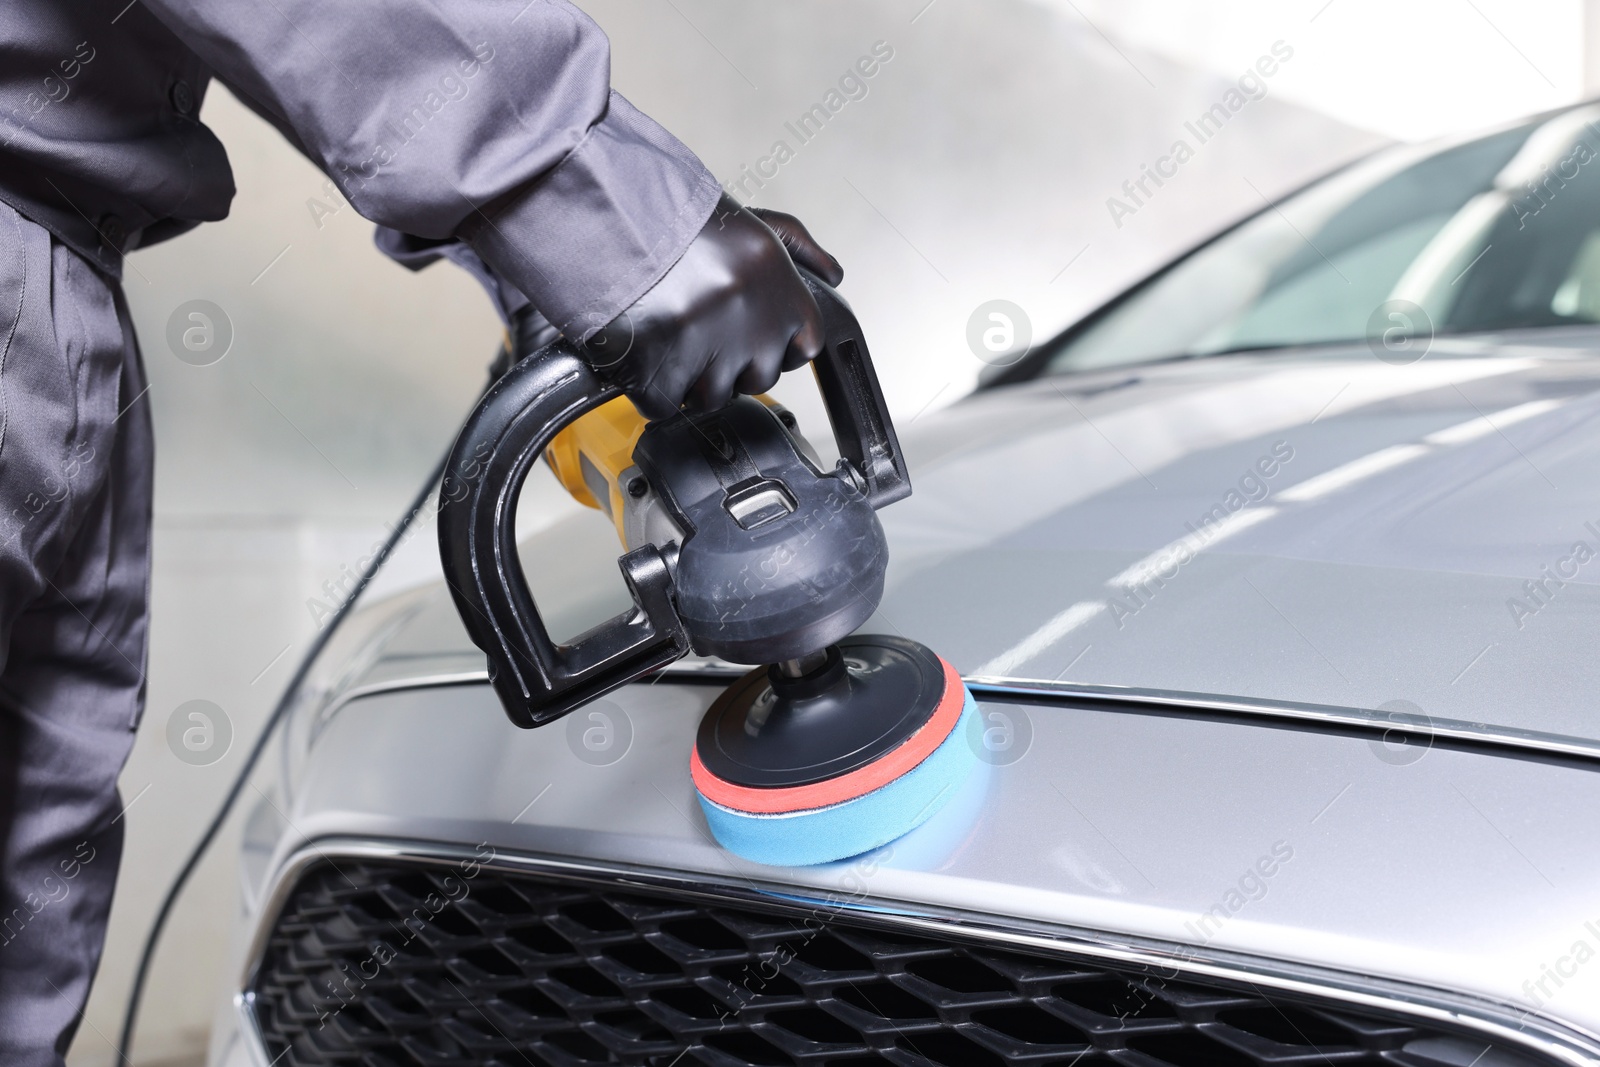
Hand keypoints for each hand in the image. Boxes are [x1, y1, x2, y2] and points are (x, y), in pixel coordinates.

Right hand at [584, 196, 843, 418]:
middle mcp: (751, 316)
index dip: (772, 343)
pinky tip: (640, 347)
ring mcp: (708, 347)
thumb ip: (798, 249)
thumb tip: (833, 275)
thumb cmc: (669, 216)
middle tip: (696, 327)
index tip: (746, 332)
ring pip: (712, 398)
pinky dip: (646, 386)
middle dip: (729, 362)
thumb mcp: (749, 220)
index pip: (803, 345)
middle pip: (757, 378)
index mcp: (778, 280)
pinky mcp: (661, 369)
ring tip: (665, 333)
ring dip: (687, 376)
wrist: (599, 212)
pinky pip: (664, 406)